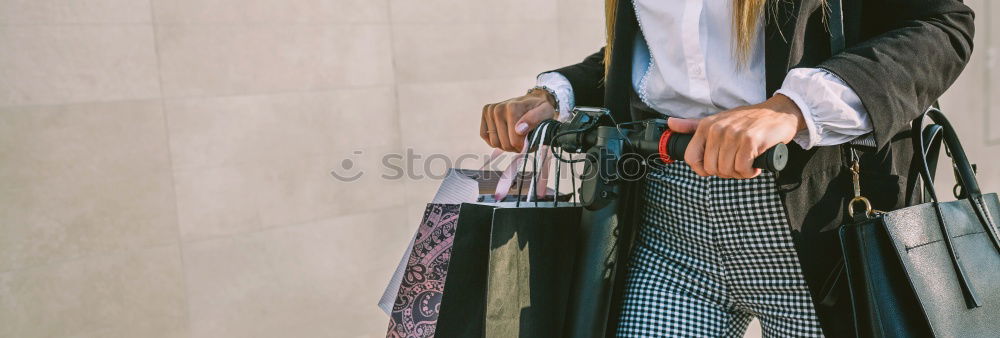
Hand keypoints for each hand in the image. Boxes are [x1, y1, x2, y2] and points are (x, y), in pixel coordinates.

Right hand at [481, 89, 556, 151]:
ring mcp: (490, 111)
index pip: (515, 141)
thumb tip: (519, 130)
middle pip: (504, 144)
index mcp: (512, 107)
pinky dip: (496, 140)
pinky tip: (504, 134)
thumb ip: (535, 119)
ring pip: (495, 143)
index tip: (530, 140)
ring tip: (514, 136)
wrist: (530, 101)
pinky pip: (485, 136)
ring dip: (506, 145)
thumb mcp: (546, 112)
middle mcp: (498, 108)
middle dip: (515, 146)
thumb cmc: (539, 109)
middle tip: (523, 139)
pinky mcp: (485, 115)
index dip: (524, 146)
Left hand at [667, 94, 805, 178]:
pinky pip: (743, 169)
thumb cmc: (748, 120)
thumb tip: (670, 123)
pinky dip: (750, 172)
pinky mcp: (750, 141)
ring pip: (727, 170)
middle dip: (725, 172)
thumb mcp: (718, 120)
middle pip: (711, 168)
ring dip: (740, 173)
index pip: (691, 158)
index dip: (703, 170)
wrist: (779, 112)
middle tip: (738, 164)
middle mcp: (717, 129)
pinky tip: (755, 164)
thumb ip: (693, 124)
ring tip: (747, 163)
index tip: (716, 167)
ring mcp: (733, 134)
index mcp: (706, 126)